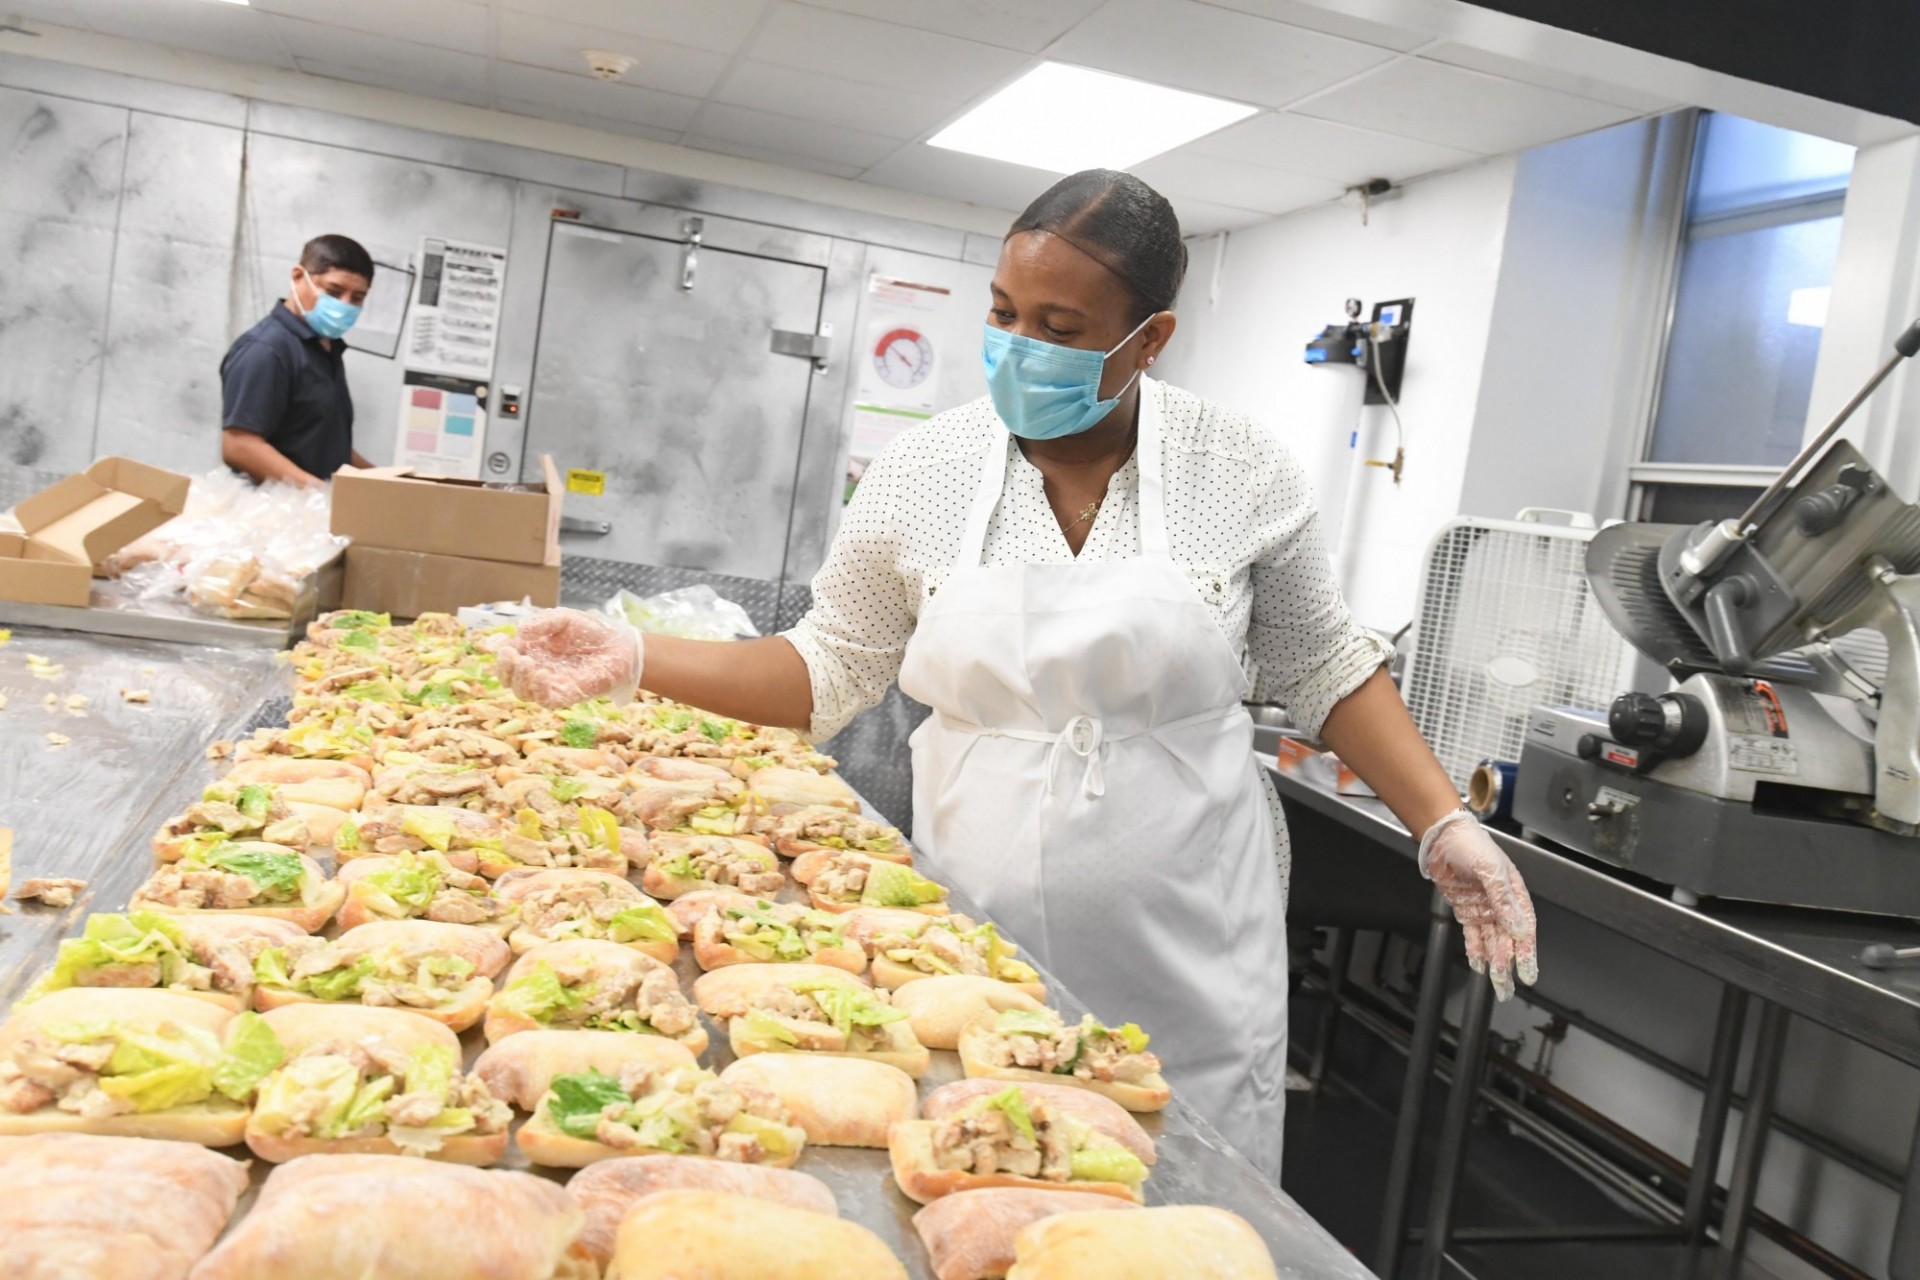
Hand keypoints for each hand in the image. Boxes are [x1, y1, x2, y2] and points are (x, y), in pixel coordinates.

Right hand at [493, 608, 642, 707]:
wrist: (621, 647)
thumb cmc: (593, 632)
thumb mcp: (564, 619)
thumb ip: (542, 623)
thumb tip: (519, 631)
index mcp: (533, 650)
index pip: (507, 658)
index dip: (503, 655)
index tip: (509, 648)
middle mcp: (538, 669)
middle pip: (509, 680)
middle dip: (505, 670)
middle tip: (515, 657)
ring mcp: (551, 685)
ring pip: (523, 694)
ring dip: (520, 680)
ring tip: (528, 663)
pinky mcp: (566, 696)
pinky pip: (545, 701)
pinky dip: (538, 690)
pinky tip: (543, 674)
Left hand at [1420, 810, 1538, 1000]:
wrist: (1442, 838)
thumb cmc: (1471, 845)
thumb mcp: (1490, 870)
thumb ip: (1503, 900)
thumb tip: (1518, 928)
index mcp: (1514, 894)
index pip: (1524, 929)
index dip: (1527, 953)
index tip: (1528, 974)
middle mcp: (1502, 905)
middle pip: (1507, 940)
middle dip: (1508, 964)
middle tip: (1507, 988)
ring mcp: (1484, 909)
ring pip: (1491, 941)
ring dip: (1493, 962)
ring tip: (1495, 983)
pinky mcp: (1467, 911)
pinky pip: (1473, 935)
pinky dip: (1475, 950)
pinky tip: (1478, 965)